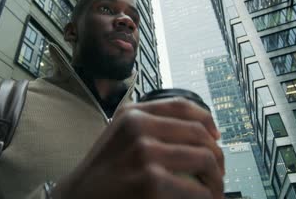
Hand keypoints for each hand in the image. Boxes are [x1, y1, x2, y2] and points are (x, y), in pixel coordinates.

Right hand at [52, 98, 224, 198]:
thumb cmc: (101, 173)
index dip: (206, 120)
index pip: (181, 105)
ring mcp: (145, 153)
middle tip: (218, 173)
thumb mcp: (118, 136)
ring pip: (205, 161)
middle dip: (217, 156)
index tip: (215, 136)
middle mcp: (138, 127)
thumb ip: (147, 126)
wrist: (77, 198)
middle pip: (199, 134)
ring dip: (216, 180)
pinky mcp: (151, 183)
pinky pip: (197, 191)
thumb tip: (196, 131)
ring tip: (214, 191)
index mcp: (132, 113)